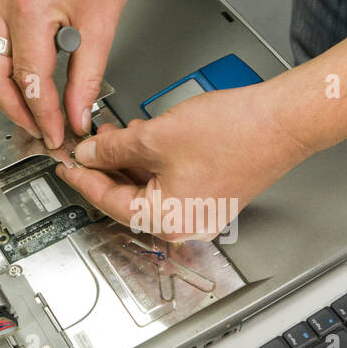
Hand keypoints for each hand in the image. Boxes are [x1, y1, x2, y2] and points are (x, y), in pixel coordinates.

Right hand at [0, 0, 137, 147]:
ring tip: (36, 113)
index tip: (56, 133)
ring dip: (8, 93)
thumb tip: (76, 114)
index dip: (43, 114)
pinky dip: (10, 69)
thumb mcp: (102, 26)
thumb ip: (86, 78)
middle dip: (14, 109)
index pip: (29, 78)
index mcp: (29, 5)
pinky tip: (31, 84)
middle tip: (39, 130)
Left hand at [57, 79, 309, 240]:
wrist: (282, 122)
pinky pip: (169, 181)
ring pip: (149, 187)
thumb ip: (113, 148)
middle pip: (128, 197)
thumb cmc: (237, 133)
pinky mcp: (211, 195)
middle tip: (86, 145)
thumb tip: (90, 154)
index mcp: (167, 221)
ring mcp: (199, 211)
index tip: (64, 164)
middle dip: (106, 166)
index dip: (81, 177)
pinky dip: (153, 162)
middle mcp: (184, 225)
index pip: (108, 202)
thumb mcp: (156, 136)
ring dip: (129, 161)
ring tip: (115, 134)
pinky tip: (145, 138)